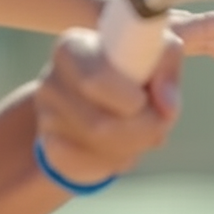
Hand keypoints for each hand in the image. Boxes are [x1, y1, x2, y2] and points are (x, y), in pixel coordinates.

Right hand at [33, 27, 182, 185]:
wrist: (101, 93)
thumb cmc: (133, 63)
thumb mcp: (156, 50)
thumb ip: (166, 63)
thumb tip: (166, 106)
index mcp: (72, 47)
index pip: (96, 81)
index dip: (130, 99)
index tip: (146, 99)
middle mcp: (51, 81)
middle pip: (101, 125)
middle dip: (143, 130)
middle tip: (161, 122)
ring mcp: (47, 117)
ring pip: (100, 149)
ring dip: (135, 146)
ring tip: (144, 131)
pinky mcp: (52, 148)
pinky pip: (92, 166)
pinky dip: (118, 161)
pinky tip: (123, 145)